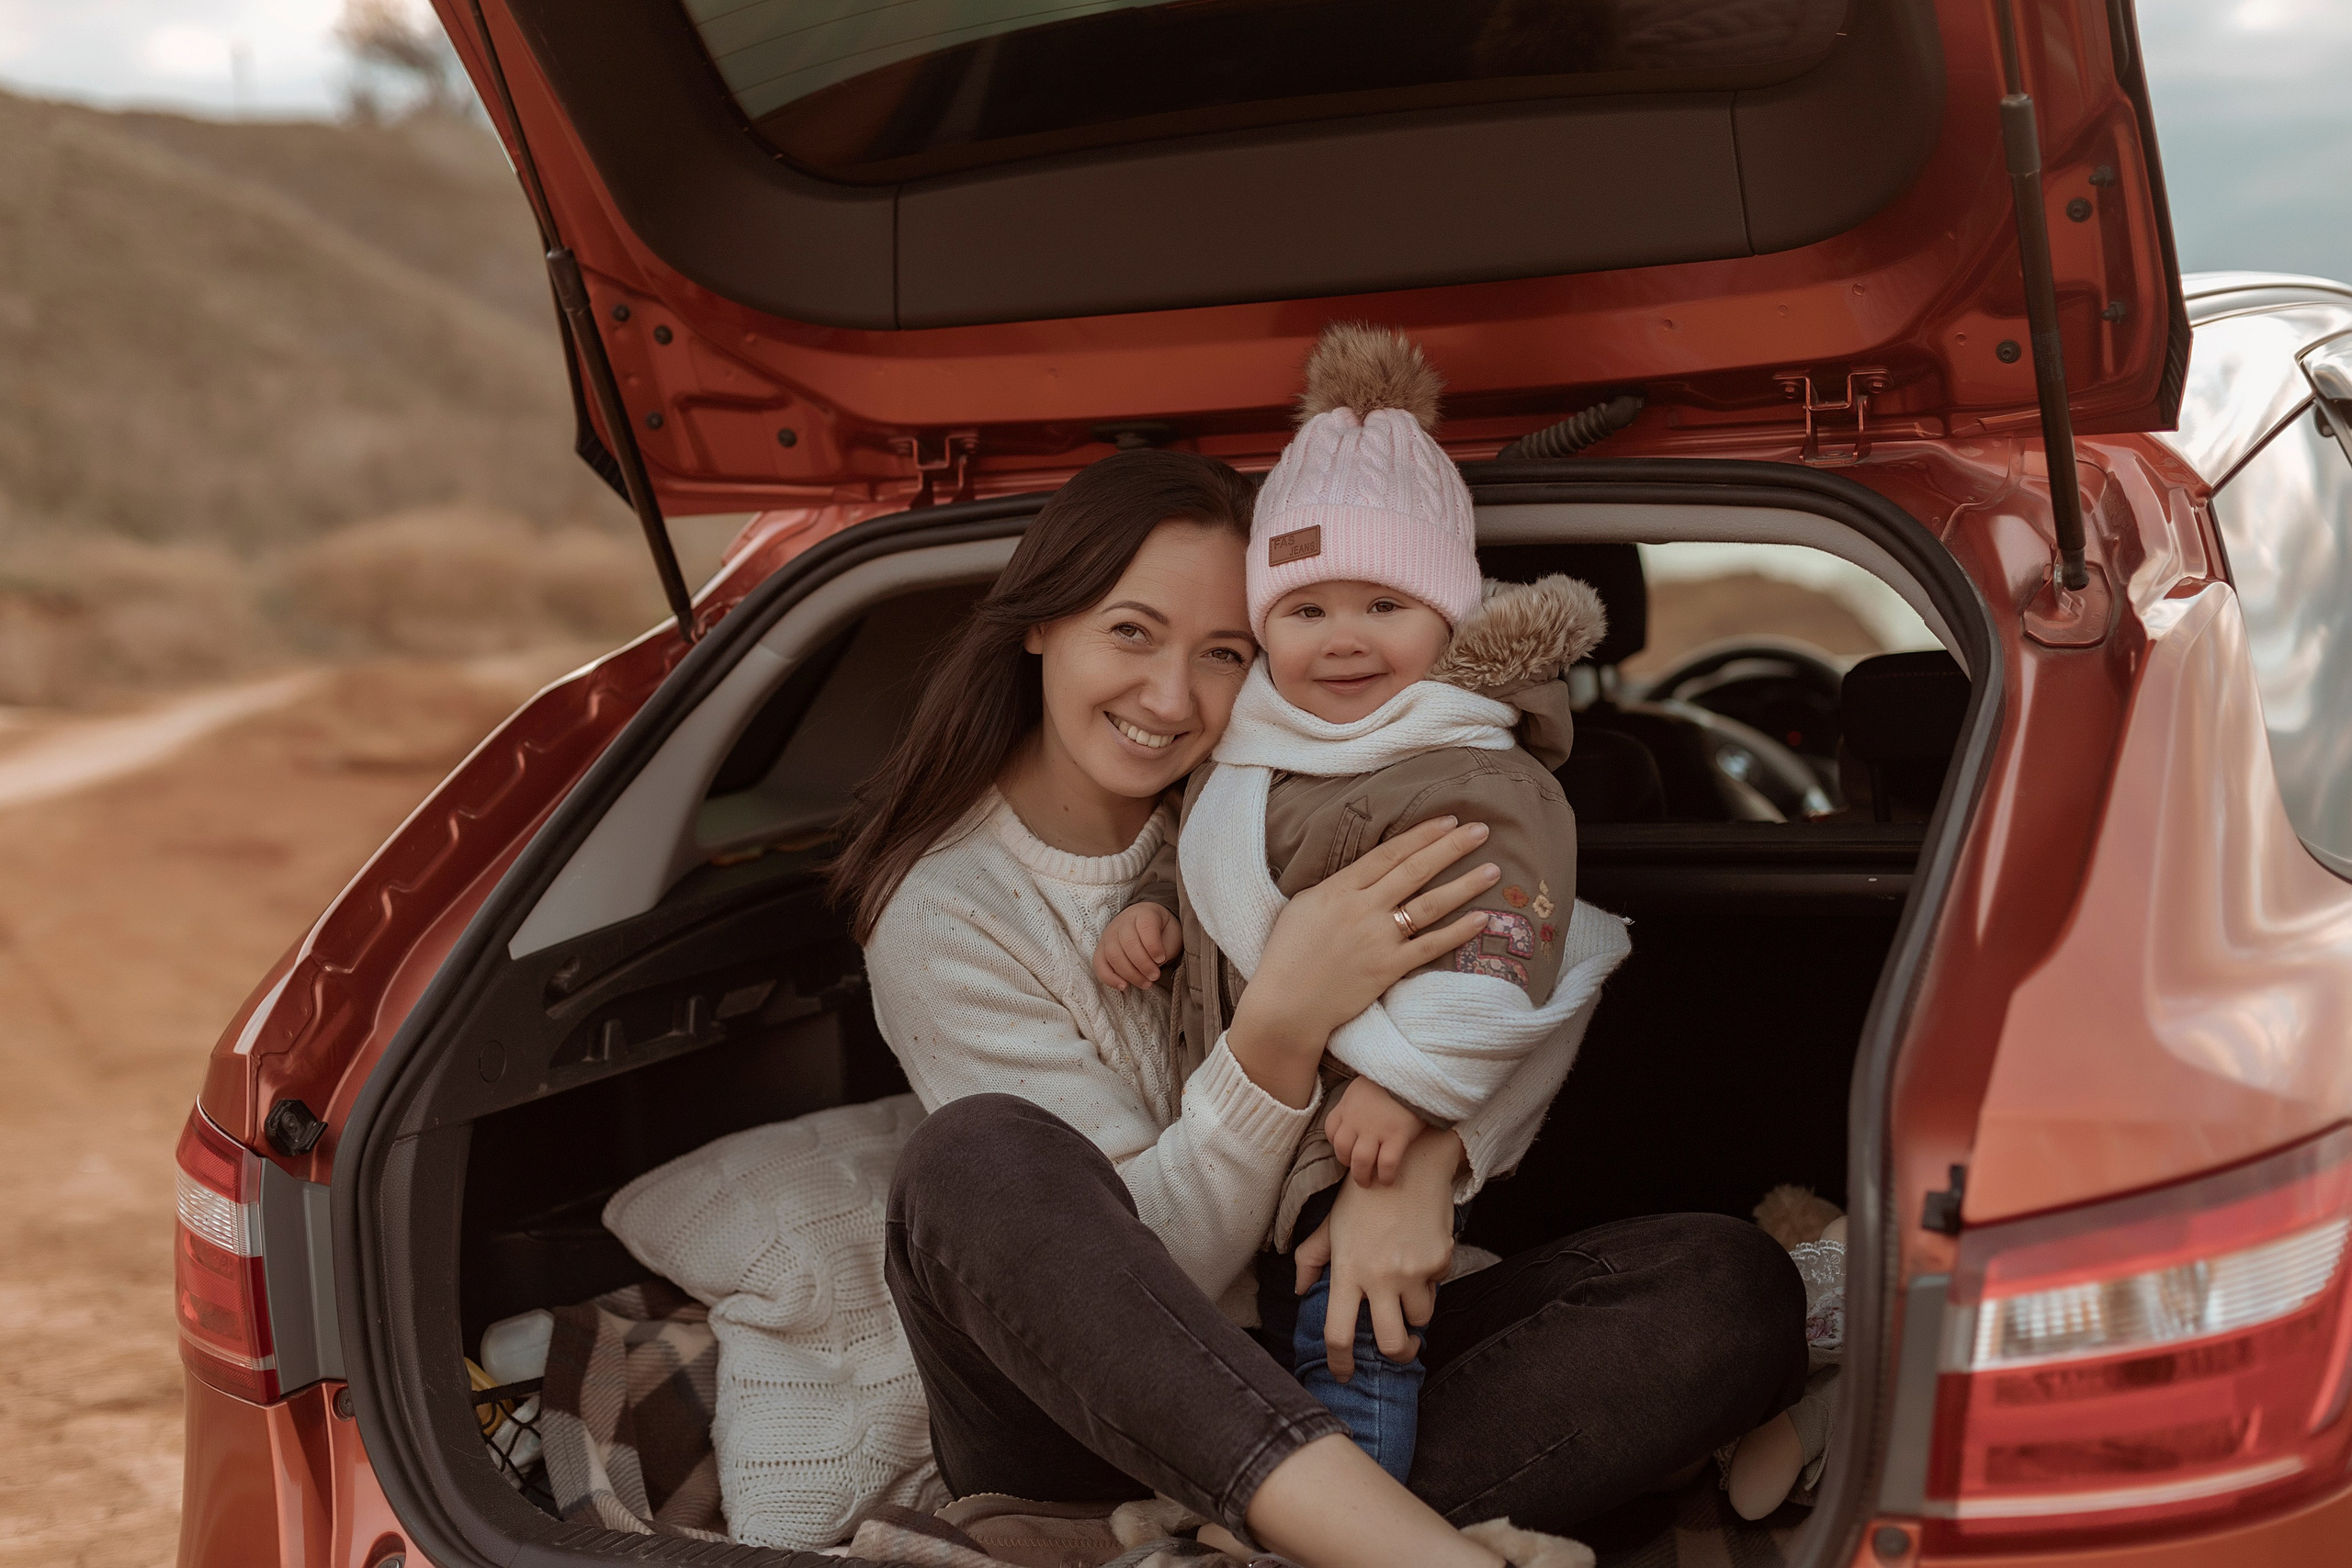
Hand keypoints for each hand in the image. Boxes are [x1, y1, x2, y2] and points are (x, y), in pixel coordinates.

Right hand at [1094, 902, 1181, 991]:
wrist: (1146, 923)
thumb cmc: (1162, 930)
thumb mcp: (1172, 933)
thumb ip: (1164, 947)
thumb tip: (1152, 965)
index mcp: (1144, 913)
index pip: (1146, 927)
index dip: (1153, 946)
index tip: (1162, 958)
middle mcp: (1123, 921)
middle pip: (1128, 943)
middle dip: (1143, 964)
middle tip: (1155, 976)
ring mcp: (1109, 934)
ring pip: (1114, 955)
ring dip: (1130, 974)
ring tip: (1146, 984)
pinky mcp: (1101, 948)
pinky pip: (1099, 964)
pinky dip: (1109, 978)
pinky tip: (1123, 986)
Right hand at [1231, 818, 1498, 1070]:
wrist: (1286, 1005)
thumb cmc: (1286, 954)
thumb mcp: (1304, 906)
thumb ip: (1337, 887)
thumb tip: (1365, 874)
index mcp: (1339, 888)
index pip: (1389, 854)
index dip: (1421, 835)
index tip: (1448, 820)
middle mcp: (1362, 908)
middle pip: (1415, 870)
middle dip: (1451, 847)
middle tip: (1481, 830)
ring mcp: (1378, 938)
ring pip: (1430, 904)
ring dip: (1465, 885)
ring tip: (1493, 869)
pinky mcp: (1389, 968)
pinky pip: (1431, 946)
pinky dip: (1458, 932)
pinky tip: (1483, 918)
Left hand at [1293, 1129, 1462, 1379]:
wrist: (1407, 1164)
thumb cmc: (1362, 1196)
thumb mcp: (1330, 1225)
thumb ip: (1310, 1259)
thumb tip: (1299, 1291)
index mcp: (1347, 1271)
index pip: (1338, 1334)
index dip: (1340, 1363)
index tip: (1345, 1374)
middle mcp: (1380, 1277)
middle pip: (1391, 1343)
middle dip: (1398, 1355)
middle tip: (1400, 1349)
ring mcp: (1413, 1271)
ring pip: (1421, 1319)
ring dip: (1416, 1314)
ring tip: (1410, 1293)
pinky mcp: (1439, 1261)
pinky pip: (1438, 1287)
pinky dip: (1431, 1282)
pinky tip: (1421, 1257)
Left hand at [1326, 1077, 1428, 1187]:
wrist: (1414, 1070)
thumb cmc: (1393, 1076)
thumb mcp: (1366, 1082)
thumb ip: (1359, 1098)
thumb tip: (1361, 1111)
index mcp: (1348, 1104)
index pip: (1331, 1129)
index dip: (1336, 1144)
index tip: (1346, 1150)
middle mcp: (1357, 1119)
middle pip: (1342, 1149)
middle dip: (1347, 1164)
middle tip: (1357, 1170)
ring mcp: (1376, 1129)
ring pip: (1361, 1161)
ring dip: (1362, 1176)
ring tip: (1368, 1182)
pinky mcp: (1397, 1136)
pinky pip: (1387, 1164)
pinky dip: (1386, 1176)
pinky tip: (1389, 1180)